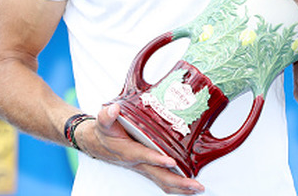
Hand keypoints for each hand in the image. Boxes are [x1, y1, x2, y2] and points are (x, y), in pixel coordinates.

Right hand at [79, 103, 204, 193]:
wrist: (100, 144)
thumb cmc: (105, 133)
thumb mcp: (103, 122)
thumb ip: (107, 116)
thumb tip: (114, 109)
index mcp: (128, 150)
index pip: (143, 156)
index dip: (156, 159)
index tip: (170, 161)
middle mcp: (139, 162)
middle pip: (159, 176)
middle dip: (178, 182)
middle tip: (195, 184)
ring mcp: (145, 168)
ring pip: (163, 181)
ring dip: (181, 187)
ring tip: (198, 188)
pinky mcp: (149, 169)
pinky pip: (163, 181)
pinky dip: (177, 186)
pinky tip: (189, 186)